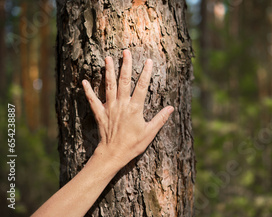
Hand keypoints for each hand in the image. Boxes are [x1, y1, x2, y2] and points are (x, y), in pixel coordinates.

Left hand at [82, 50, 173, 167]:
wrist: (113, 154)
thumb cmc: (133, 145)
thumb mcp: (150, 133)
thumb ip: (160, 119)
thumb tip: (171, 108)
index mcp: (135, 108)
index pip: (142, 86)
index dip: (146, 73)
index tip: (149, 61)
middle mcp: (122, 104)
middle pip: (124, 81)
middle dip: (126, 65)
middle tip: (126, 51)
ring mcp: (110, 108)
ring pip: (109, 86)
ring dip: (109, 71)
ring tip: (108, 58)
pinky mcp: (100, 114)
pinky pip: (93, 100)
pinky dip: (88, 91)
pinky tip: (84, 81)